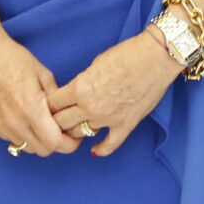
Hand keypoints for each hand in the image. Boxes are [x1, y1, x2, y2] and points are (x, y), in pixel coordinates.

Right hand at [0, 27, 78, 156]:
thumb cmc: (16, 60)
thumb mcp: (45, 76)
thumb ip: (57, 101)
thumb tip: (67, 116)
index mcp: (31, 109)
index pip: (54, 143)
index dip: (69, 143)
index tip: (75, 137)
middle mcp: (14, 123)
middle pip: (42, 150)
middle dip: (56, 144)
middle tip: (62, 130)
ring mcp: (0, 127)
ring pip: (27, 147)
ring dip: (39, 141)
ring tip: (44, 123)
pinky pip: (13, 140)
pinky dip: (23, 135)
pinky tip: (26, 118)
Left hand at [46, 32, 185, 157]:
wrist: (156, 57)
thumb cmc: (127, 53)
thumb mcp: (96, 63)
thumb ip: (82, 82)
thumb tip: (76, 94)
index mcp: (80, 88)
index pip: (52, 104)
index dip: (47, 105)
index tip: (47, 106)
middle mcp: (90, 107)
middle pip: (60, 123)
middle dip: (54, 121)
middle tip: (53, 121)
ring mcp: (108, 119)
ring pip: (79, 134)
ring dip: (74, 132)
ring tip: (72, 130)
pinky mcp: (125, 125)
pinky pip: (109, 145)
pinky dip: (100, 149)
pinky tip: (94, 150)